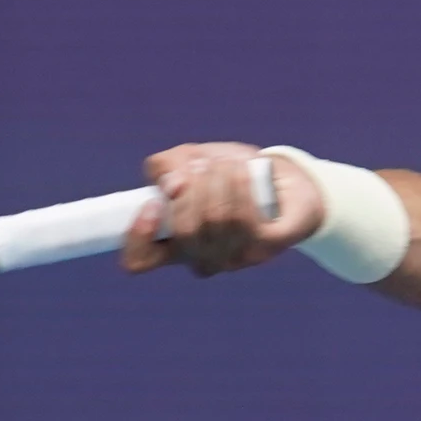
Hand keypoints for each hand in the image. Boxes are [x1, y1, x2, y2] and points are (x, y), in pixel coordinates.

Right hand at [120, 142, 324, 277]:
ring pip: (216, 220)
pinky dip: (240, 187)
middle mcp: (200, 259)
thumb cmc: (224, 173)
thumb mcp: (187, 160)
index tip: (152, 203)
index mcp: (171, 244)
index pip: (139, 260)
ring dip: (218, 180)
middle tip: (202, 164)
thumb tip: (172, 185)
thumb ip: (165, 166)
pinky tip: (242, 171)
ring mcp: (234, 259)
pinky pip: (245, 219)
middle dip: (192, 187)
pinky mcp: (265, 249)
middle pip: (185, 231)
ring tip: (225, 163)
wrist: (281, 180)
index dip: (139, 236)